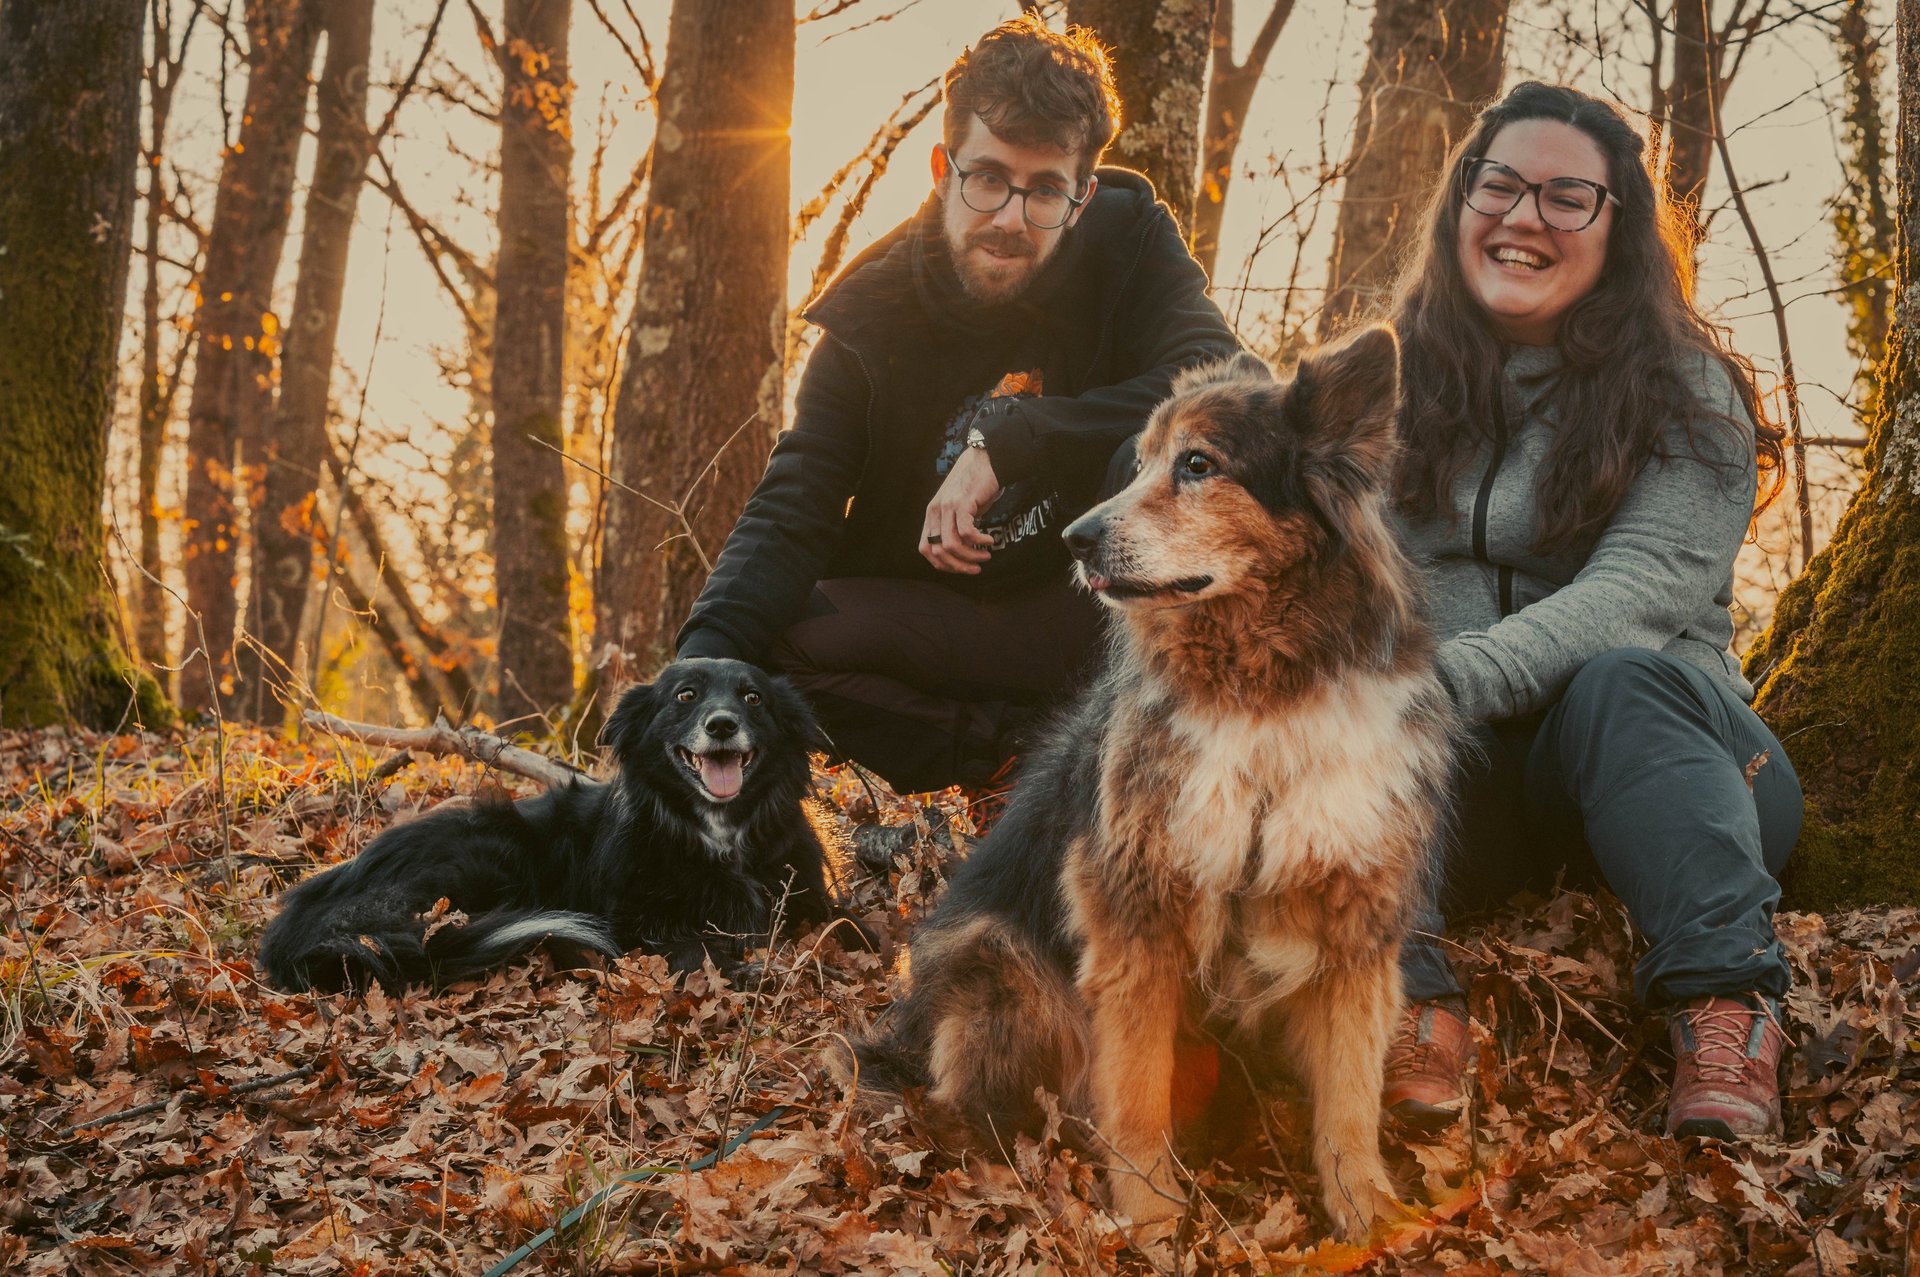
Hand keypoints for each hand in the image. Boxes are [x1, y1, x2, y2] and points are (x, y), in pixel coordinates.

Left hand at [921, 446, 999, 573]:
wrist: (984, 460)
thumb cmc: (974, 486)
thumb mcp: (958, 508)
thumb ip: (954, 527)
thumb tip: (962, 553)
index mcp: (931, 515)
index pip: (925, 549)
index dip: (941, 564)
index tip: (960, 567)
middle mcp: (936, 511)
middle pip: (938, 551)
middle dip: (958, 566)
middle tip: (976, 568)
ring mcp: (948, 506)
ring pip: (951, 545)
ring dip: (970, 556)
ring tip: (985, 556)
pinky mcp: (963, 502)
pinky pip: (966, 532)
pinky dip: (978, 542)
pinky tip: (989, 541)